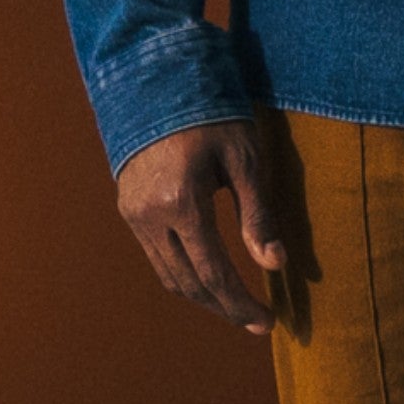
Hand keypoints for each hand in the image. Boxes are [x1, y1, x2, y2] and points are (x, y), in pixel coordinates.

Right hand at [115, 118, 287, 330]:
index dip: (242, 303)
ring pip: (168, 275)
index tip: (268, 323)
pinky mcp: (128, 208)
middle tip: (255, 320)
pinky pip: (156, 255)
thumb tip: (275, 264)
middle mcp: (150, 216)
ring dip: (202, 295)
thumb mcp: (244, 157)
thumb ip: (257, 214)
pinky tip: (206, 273)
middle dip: (224, 307)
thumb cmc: (212, 112)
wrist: (157, 80)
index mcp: (181, 202)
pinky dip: (182, 272)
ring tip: (235, 304)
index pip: (214, 273)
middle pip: (189, 283)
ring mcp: (133, 214)